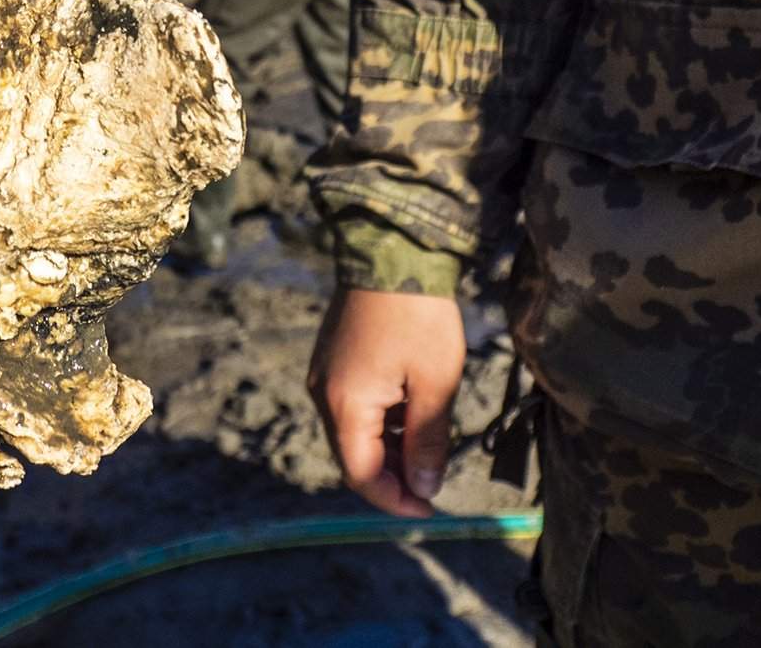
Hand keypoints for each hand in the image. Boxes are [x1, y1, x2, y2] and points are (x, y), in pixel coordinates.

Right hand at [307, 287, 464, 517]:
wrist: (390, 254)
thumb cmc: (417, 317)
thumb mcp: (435, 382)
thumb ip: (427, 441)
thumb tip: (423, 487)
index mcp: (346, 405)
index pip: (362, 475)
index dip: (396, 500)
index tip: (431, 507)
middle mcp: (324, 394)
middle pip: (353, 457)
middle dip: (393, 477)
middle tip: (434, 480)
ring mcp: (324, 376)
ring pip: (353, 433)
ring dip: (387, 450)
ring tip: (429, 445)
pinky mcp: (331, 361)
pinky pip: (352, 408)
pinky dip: (379, 423)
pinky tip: (410, 413)